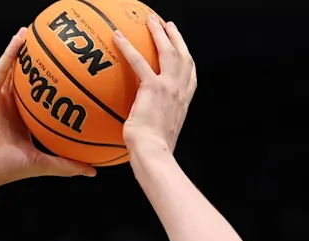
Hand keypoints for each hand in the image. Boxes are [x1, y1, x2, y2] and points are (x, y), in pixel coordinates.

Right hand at [0, 29, 95, 186]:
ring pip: (13, 71)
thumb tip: (93, 170)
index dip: (53, 89)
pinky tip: (20, 39)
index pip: (40, 101)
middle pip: (27, 82)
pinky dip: (9, 53)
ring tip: (36, 34)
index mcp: (22, 123)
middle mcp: (10, 109)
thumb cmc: (3, 169)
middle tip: (57, 50)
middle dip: (39, 66)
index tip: (71, 78)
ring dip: (23, 52)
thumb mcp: (42, 164)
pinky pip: (0, 70)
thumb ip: (66, 164)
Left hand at [115, 16, 195, 153]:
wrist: (154, 153)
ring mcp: (169, 87)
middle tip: (167, 25)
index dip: (187, 58)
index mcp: (184, 101)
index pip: (190, 74)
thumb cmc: (154, 149)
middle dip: (176, 38)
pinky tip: (118, 37)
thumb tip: (141, 122)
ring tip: (150, 20)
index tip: (182, 48)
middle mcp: (181, 90)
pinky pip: (138, 61)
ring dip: (159, 33)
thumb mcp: (160, 131)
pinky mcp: (152, 88)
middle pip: (183, 56)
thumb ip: (155, 120)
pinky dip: (127, 47)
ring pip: (167, 51)